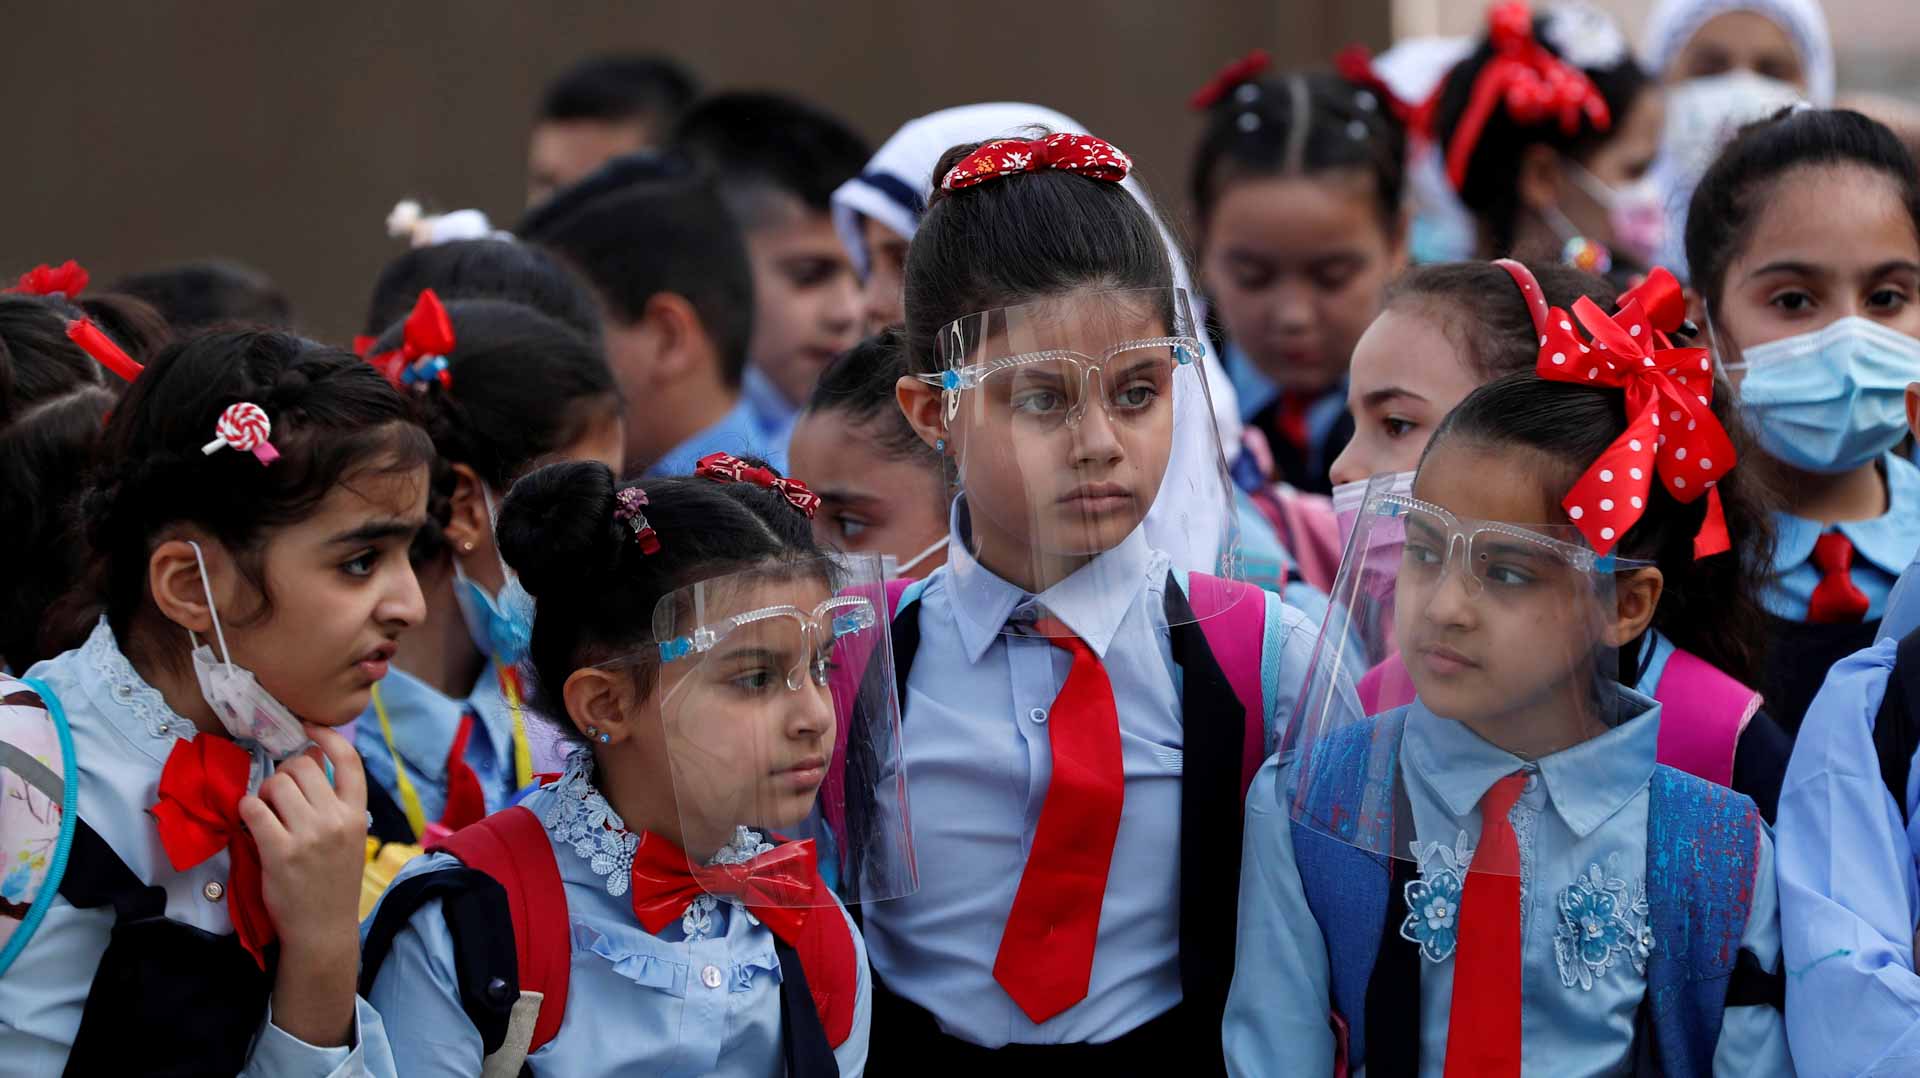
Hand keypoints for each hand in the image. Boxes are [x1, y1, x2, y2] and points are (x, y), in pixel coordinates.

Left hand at [239, 724, 367, 952]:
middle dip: (285, 772)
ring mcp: (308, 836)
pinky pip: (253, 808)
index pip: (349, 761)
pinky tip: (252, 821)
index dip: (327, 736)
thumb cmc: (333, 881)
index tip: (309, 726)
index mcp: (357, 814)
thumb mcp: (349, 837)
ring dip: (264, 792)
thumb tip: (312, 758)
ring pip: (276, 784)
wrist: (323, 929)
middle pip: (302, 767)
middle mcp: (336, 820)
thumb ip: (336, 801)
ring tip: (267, 811)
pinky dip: (247, 808)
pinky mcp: (279, 852)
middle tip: (280, 793)